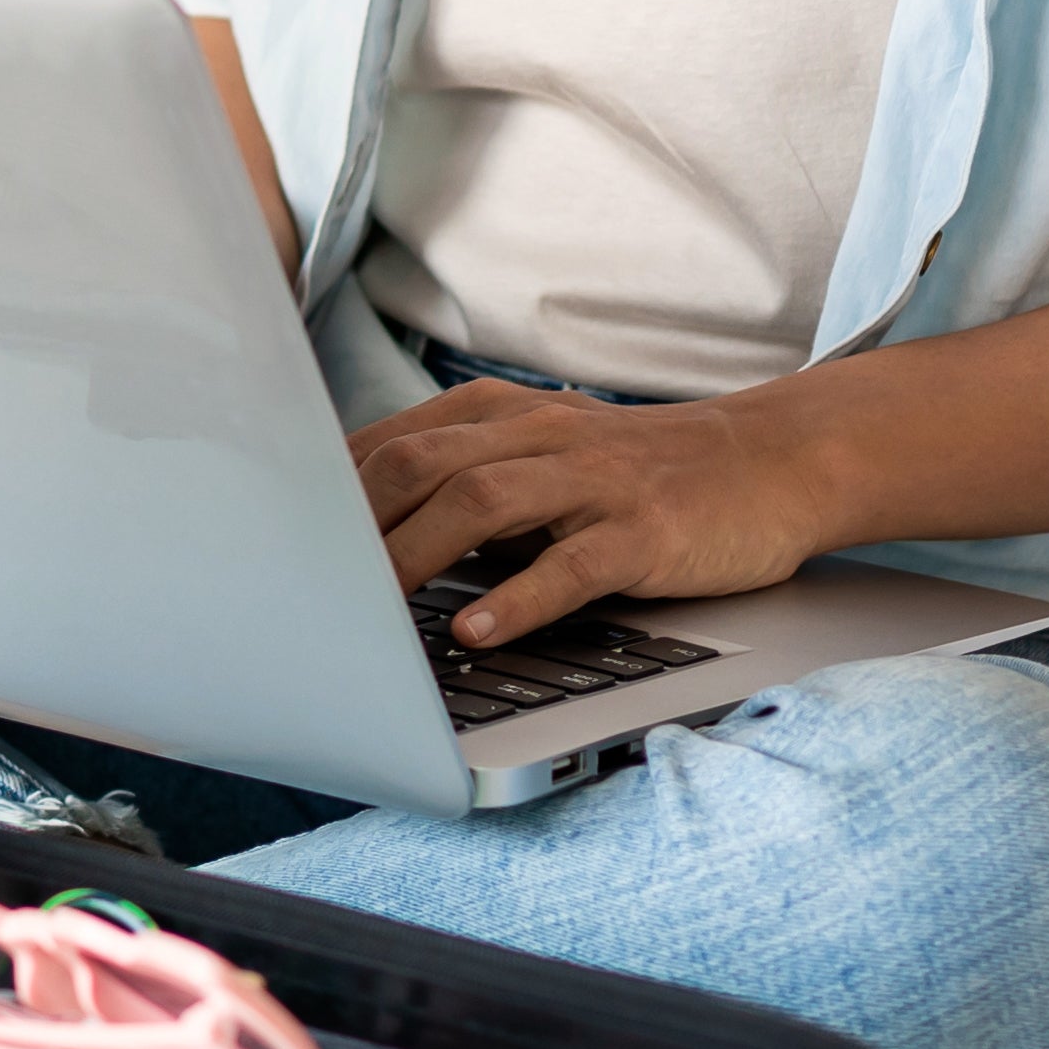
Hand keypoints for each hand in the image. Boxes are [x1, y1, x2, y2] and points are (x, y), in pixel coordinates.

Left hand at [349, 374, 836, 646]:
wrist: (768, 461)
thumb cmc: (640, 472)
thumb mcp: (544, 457)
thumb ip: (466, 480)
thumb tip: (368, 529)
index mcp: (504, 416)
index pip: (392, 442)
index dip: (328, 490)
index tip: (280, 537)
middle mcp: (538, 436)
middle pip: (419, 465)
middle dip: (353, 524)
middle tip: (306, 581)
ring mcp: (592, 481)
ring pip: (480, 503)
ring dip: (415, 556)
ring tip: (371, 609)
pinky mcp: (643, 530)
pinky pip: (569, 563)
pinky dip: (516, 598)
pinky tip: (476, 631)